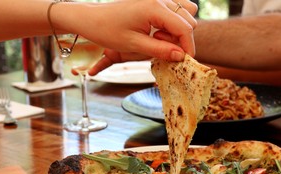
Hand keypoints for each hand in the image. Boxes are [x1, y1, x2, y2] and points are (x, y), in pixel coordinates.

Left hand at [75, 0, 197, 74]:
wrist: (91, 18)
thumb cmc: (108, 31)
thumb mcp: (134, 45)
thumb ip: (161, 50)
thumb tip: (181, 56)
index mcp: (154, 8)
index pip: (184, 28)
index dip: (188, 47)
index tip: (185, 61)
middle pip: (188, 20)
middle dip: (182, 39)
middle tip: (162, 48)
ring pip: (185, 13)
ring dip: (178, 30)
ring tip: (158, 38)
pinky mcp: (155, 0)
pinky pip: (176, 8)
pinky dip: (175, 21)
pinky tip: (160, 30)